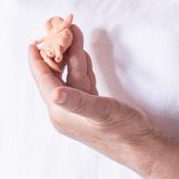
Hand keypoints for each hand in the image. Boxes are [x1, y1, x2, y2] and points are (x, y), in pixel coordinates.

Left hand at [26, 31, 157, 171]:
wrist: (145, 148)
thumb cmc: (123, 131)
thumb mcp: (100, 112)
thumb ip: (77, 101)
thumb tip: (56, 93)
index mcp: (61, 112)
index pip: (44, 81)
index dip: (37, 61)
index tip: (33, 42)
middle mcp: (66, 112)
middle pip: (56, 76)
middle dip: (58, 52)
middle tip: (60, 30)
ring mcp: (79, 110)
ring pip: (71, 77)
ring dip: (73, 56)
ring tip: (75, 33)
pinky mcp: (93, 109)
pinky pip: (82, 83)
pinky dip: (83, 67)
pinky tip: (83, 54)